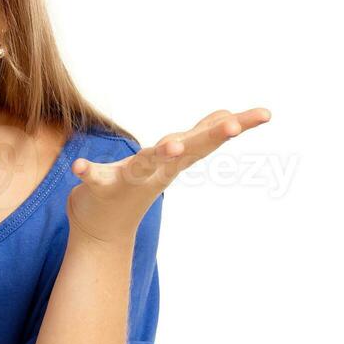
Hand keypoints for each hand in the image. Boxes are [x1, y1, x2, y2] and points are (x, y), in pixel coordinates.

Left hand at [66, 107, 272, 245]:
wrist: (102, 229)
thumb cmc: (140, 184)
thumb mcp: (174, 157)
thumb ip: (199, 136)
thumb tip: (230, 114)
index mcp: (175, 158)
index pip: (209, 138)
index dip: (236, 125)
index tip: (265, 114)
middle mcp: (159, 168)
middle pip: (188, 149)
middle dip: (210, 137)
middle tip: (233, 125)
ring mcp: (132, 179)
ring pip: (148, 163)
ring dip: (161, 155)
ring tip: (173, 145)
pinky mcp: (102, 188)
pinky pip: (95, 178)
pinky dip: (87, 171)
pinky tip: (78, 165)